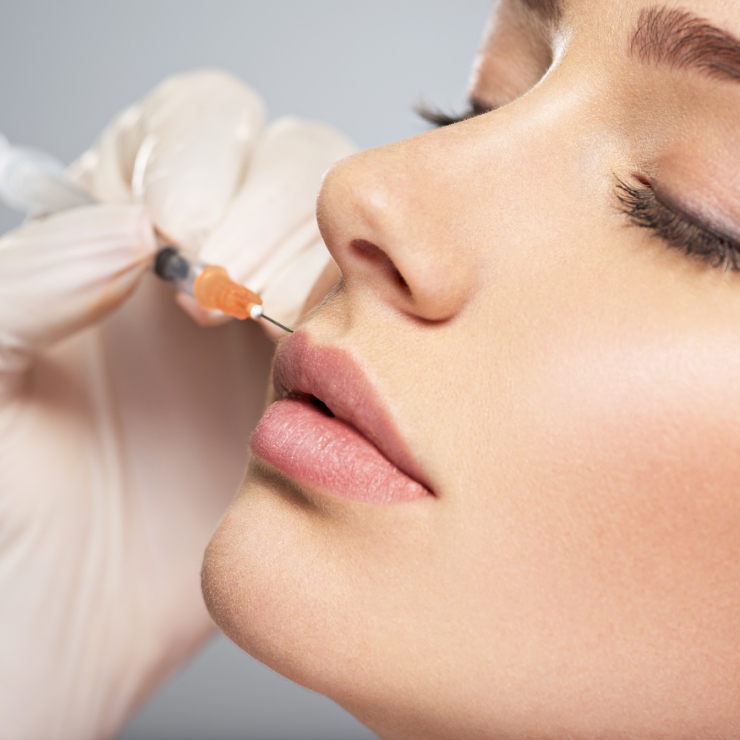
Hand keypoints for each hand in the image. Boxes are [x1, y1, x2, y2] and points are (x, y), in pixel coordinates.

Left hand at [0, 70, 354, 738]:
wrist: (59, 635)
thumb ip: (24, 283)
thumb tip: (131, 232)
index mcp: (112, 237)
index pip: (188, 127)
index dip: (201, 157)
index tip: (182, 235)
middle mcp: (200, 270)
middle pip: (286, 164)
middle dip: (275, 209)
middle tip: (236, 292)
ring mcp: (267, 333)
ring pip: (342, 243)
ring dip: (331, 268)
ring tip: (287, 338)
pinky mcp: (314, 398)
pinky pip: (372, 333)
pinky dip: (375, 334)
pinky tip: (337, 373)